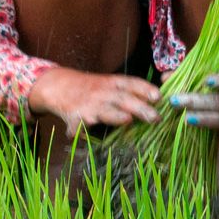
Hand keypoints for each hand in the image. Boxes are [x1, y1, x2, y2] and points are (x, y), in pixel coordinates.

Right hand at [28, 68, 161, 134]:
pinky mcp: (74, 117)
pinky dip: (77, 131)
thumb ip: (129, 93)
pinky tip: (78, 135)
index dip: (145, 89)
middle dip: (140, 108)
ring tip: (127, 120)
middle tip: (155, 118)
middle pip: (123, 99)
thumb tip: (157, 103)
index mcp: (113, 83)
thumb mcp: (110, 84)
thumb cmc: (92, 88)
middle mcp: (103, 92)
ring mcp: (89, 105)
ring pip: (104, 111)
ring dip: (115, 115)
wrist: (59, 85)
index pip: (132, 83)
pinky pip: (77, 126)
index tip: (159, 97)